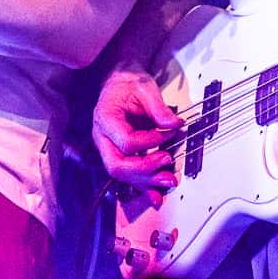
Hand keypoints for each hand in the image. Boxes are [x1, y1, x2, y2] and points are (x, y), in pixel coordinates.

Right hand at [92, 66, 181, 191]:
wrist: (120, 82)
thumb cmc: (127, 83)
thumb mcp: (144, 87)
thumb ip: (158, 108)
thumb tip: (174, 125)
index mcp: (105, 118)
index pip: (126, 141)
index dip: (150, 141)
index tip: (170, 132)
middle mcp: (103, 138)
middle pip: (117, 166)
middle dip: (144, 170)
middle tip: (167, 162)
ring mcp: (110, 148)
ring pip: (123, 175)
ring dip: (147, 181)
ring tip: (170, 180)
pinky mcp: (120, 154)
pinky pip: (130, 175)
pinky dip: (144, 187)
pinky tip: (156, 197)